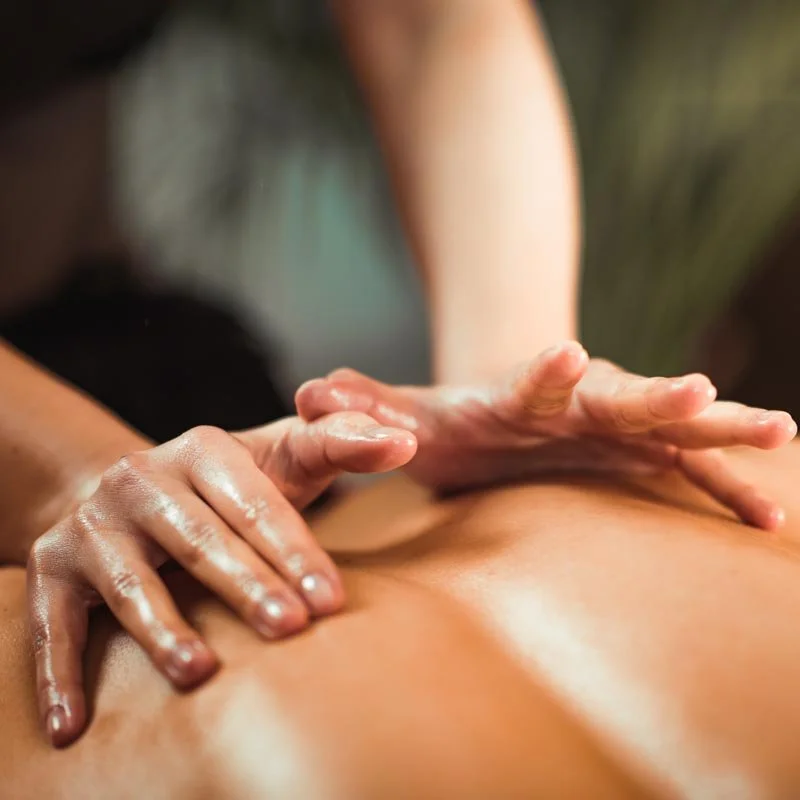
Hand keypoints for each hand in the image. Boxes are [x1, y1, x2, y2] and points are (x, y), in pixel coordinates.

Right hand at [27, 414, 415, 747]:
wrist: (134, 495)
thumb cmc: (227, 487)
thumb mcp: (281, 457)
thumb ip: (340, 445)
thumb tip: (406, 442)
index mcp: (203, 450)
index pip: (256, 504)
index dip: (295, 551)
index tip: (331, 602)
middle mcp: (142, 479)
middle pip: (200, 540)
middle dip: (246, 586)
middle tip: (290, 628)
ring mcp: (92, 524)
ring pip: (131, 581)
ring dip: (163, 628)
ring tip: (200, 672)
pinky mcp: (50, 566)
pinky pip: (52, 623)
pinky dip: (57, 672)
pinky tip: (71, 723)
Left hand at [296, 342, 796, 528]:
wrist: (504, 407)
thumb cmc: (453, 420)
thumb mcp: (408, 414)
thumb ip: (366, 403)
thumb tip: (305, 389)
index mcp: (517, 396)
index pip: (530, 382)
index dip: (546, 371)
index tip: (564, 353)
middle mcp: (576, 403)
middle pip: (621, 396)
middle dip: (660, 398)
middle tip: (705, 393)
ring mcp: (615, 427)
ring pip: (677, 429)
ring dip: (724, 434)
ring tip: (782, 436)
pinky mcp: (640, 454)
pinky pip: (690, 473)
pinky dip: (726, 489)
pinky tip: (769, 520)